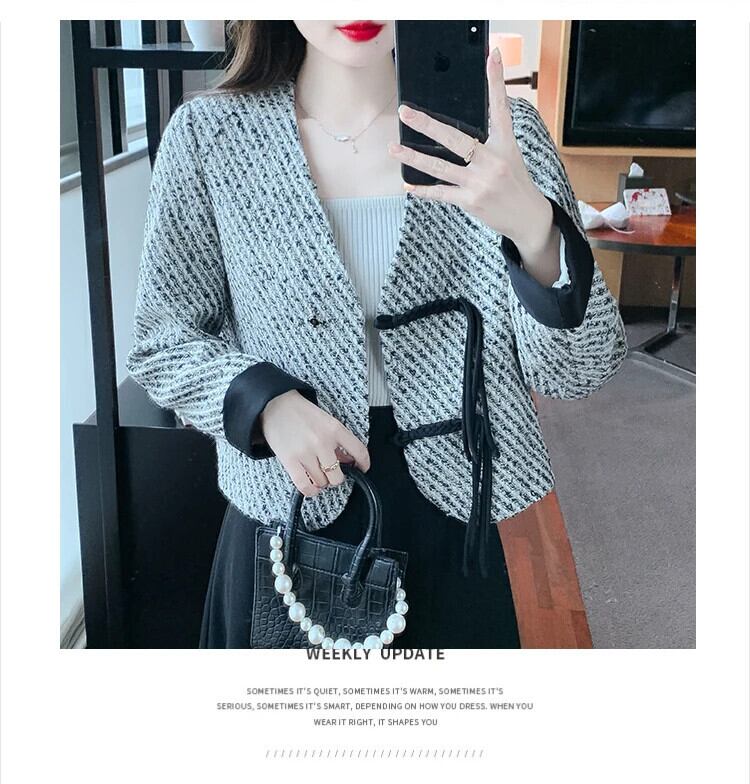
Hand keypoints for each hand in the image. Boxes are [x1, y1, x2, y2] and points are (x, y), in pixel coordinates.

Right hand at [259, 390, 370, 496]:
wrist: (275, 405)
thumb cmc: (301, 413)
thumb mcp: (326, 421)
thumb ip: (338, 441)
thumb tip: (349, 461)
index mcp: (335, 429)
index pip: (359, 451)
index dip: (364, 464)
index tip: (362, 468)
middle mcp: (322, 442)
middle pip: (338, 475)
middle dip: (336, 477)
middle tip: (332, 473)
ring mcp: (306, 453)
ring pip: (322, 482)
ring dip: (321, 482)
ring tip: (317, 474)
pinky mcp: (289, 461)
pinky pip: (305, 486)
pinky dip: (311, 491)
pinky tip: (312, 487)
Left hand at [388, 47, 561, 284]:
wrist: (529, 218)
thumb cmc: (516, 184)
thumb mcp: (510, 156)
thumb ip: (490, 141)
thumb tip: (463, 131)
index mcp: (505, 144)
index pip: (500, 107)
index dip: (497, 81)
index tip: (492, 56)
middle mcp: (492, 161)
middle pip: (455, 139)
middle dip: (427, 125)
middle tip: (405, 112)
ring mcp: (480, 182)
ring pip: (440, 167)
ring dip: (414, 158)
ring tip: (393, 148)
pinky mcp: (471, 201)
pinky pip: (441, 194)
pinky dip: (423, 190)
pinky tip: (408, 185)